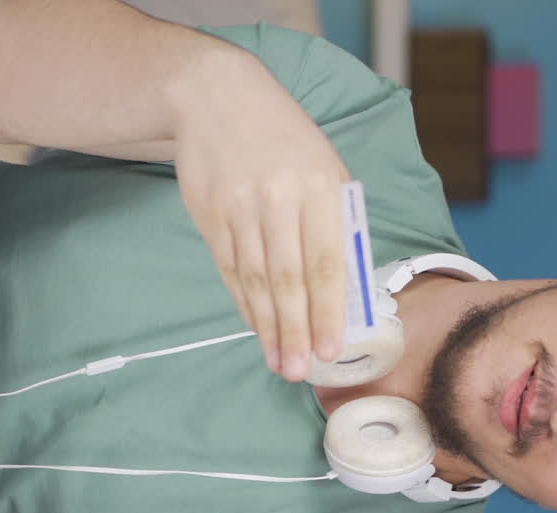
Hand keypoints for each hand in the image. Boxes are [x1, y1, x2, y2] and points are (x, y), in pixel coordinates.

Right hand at [172, 50, 350, 382]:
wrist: (219, 98)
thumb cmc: (287, 141)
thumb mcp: (326, 169)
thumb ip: (336, 224)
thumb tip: (346, 289)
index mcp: (320, 188)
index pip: (324, 262)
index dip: (326, 310)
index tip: (331, 348)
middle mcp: (278, 199)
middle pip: (287, 278)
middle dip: (295, 330)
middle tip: (299, 371)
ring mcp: (240, 208)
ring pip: (255, 280)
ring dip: (268, 326)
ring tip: (279, 362)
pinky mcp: (210, 215)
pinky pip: (230, 269)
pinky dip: (244, 303)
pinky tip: (256, 327)